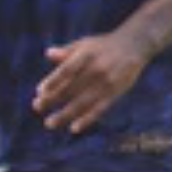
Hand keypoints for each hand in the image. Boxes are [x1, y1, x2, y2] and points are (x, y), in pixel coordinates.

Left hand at [33, 29, 148, 133]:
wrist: (135, 45)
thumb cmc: (102, 46)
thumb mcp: (84, 44)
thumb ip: (66, 51)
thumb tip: (48, 54)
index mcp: (87, 55)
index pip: (67, 70)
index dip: (53, 81)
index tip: (39, 91)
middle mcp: (97, 69)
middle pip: (71, 88)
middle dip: (52, 99)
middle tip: (36, 107)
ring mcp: (107, 83)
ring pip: (83, 102)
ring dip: (65, 114)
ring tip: (49, 123)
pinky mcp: (116, 93)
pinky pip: (99, 109)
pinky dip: (87, 119)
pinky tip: (74, 128)